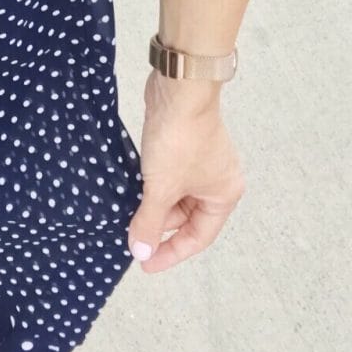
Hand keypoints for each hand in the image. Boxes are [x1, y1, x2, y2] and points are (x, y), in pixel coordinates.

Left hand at [126, 68, 244, 273]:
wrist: (178, 89)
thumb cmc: (180, 138)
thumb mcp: (161, 188)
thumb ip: (150, 222)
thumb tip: (141, 250)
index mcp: (224, 195)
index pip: (198, 238)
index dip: (170, 253)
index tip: (145, 262)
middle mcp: (218, 180)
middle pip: (187, 217)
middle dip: (159, 226)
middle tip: (131, 235)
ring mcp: (202, 162)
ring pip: (176, 196)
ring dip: (154, 205)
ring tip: (128, 214)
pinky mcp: (185, 146)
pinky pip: (170, 177)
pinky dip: (153, 186)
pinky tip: (133, 190)